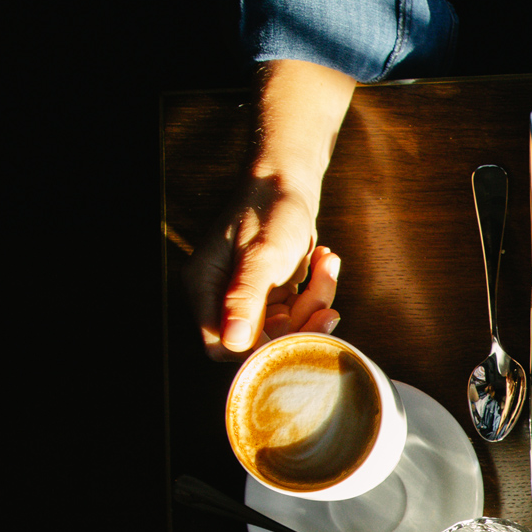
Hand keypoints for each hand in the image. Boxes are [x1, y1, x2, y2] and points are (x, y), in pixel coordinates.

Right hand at [187, 178, 342, 359]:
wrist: (286, 182)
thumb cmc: (269, 210)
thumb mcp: (262, 254)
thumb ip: (246, 297)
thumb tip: (233, 341)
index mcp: (204, 289)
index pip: (221, 346)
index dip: (258, 349)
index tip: (290, 326)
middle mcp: (221, 298)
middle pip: (260, 342)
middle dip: (299, 324)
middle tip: (325, 303)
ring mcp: (248, 298)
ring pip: (286, 328)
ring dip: (315, 303)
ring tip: (327, 263)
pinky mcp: (270, 295)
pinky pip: (298, 312)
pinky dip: (317, 293)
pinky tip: (325, 261)